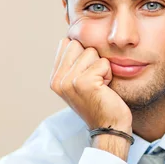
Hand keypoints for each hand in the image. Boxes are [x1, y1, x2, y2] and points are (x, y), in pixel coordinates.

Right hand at [50, 38, 132, 157]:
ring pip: (91, 51)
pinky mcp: (84, 83)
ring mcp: (69, 82)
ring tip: (100, 85)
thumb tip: (74, 37)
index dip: (83, 53)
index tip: (88, 74)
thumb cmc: (100, 102)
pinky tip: (105, 89)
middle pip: (78, 44)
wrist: (110, 126)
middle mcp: (58, 80)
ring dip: (102, 67)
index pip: (66, 43)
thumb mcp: (80, 82)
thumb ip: (73, 62)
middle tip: (95, 80)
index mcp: (55, 78)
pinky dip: (108, 74)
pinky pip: (103, 63)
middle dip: (93, 58)